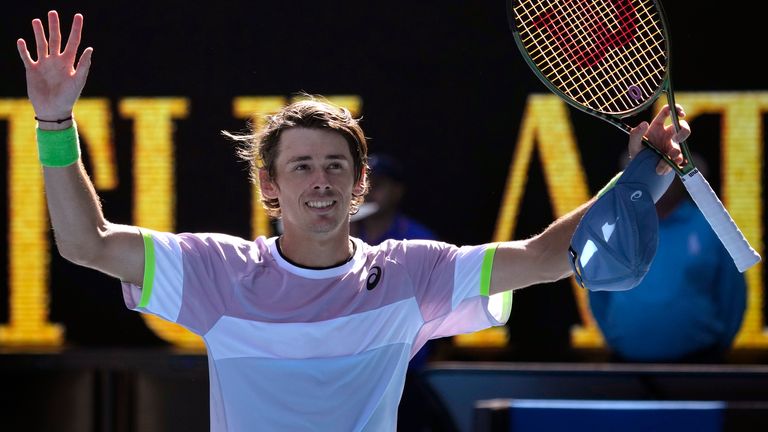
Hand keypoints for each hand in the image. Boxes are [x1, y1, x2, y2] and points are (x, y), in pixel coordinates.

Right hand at [17, 11, 91, 127]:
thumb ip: (83, 65)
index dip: (76, 29)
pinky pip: (27, 57)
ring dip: (38, 33)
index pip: (73, 41)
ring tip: (36, 21)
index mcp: (69, 62)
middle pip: (55, 39)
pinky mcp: (32, 70)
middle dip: (54, 26)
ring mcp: (44, 65)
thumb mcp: (78, 81)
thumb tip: (90, 49)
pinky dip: (23, 49)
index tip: (78, 16)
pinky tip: (21, 40)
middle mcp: (56, 61)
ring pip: (41, 44)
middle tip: (52, 12)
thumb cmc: (68, 97)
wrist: (53, 110)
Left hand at [627, 104, 689, 174]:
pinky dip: (669, 166)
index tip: (681, 114)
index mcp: (657, 126)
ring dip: (673, 155)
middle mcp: (668, 134)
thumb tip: (644, 124)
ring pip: (680, 148)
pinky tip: (659, 170)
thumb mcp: (633, 143)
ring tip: (661, 163)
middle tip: (678, 138)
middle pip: (683, 127)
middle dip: (684, 131)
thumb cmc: (638, 151)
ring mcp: (672, 146)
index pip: (668, 111)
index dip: (676, 109)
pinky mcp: (674, 158)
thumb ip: (636, 134)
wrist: (640, 168)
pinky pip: (678, 161)